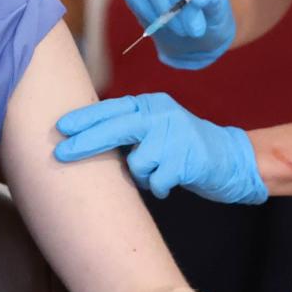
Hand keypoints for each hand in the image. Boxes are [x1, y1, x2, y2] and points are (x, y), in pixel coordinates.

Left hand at [54, 93, 266, 204]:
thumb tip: (85, 138)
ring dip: (141, 175)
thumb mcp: (156, 128)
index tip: (60, 128)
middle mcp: (162, 115)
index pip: (111, 108)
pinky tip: (170, 182)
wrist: (231, 158)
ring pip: (137, 162)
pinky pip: (157, 181)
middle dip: (85, 142)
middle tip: (60, 154)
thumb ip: (129, 128)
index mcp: (151, 104)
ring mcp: (176, 135)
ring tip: (156, 173)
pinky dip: (159, 187)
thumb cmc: (183, 146)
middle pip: (117, 128)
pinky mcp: (187, 158)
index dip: (85, 119)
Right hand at [123, 0, 234, 68]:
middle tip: (194, 29)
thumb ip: (214, 2)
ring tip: (181, 29)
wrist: (191, 35)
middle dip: (182, 3)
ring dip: (165, 11)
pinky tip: (161, 24)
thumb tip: (197, 0)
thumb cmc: (209, 18)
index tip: (201, 2)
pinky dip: (147, 13)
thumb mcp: (219, 12)